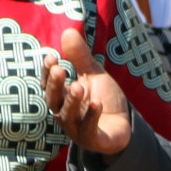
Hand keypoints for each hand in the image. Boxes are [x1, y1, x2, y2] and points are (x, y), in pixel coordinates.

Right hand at [45, 29, 134, 154]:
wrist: (122, 127)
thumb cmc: (103, 99)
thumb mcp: (94, 75)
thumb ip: (81, 57)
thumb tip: (68, 31)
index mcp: (62, 97)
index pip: (50, 84)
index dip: (48, 72)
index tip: (51, 57)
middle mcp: (64, 113)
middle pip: (54, 100)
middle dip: (56, 85)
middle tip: (60, 69)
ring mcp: (77, 129)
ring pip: (70, 116)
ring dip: (73, 101)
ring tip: (79, 87)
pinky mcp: (92, 139)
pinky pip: (89, 129)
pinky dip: (92, 116)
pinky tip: (97, 103)